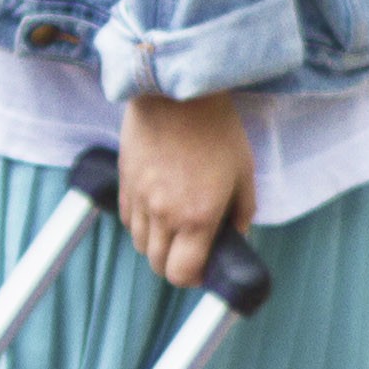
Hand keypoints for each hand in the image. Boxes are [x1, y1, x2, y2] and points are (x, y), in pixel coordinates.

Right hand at [117, 92, 256, 287]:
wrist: (176, 91)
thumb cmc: (216, 128)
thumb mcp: (243, 171)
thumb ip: (242, 211)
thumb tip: (236, 235)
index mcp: (198, 217)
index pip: (182, 274)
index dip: (192, 278)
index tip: (202, 268)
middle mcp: (164, 215)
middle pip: (157, 264)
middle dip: (174, 263)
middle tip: (191, 248)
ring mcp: (140, 200)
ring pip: (140, 244)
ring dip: (157, 243)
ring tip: (174, 224)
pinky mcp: (124, 183)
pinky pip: (128, 220)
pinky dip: (141, 223)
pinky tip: (157, 206)